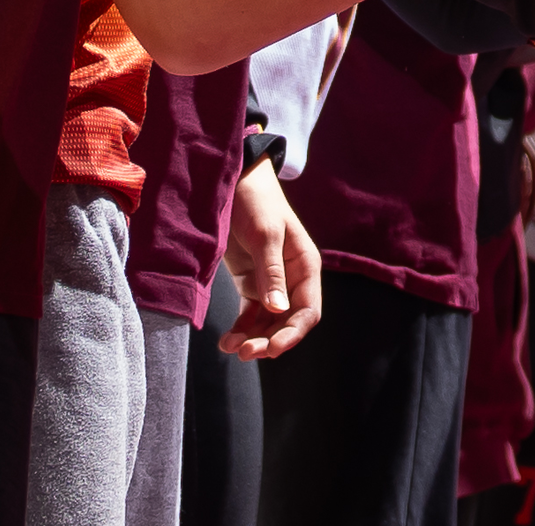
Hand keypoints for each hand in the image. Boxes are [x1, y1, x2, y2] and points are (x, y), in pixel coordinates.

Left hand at [220, 160, 321, 358]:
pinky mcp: (251, 282)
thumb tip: (279, 309)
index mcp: (305, 265)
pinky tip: (226, 340)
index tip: (271, 349)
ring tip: (230, 347)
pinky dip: (241, 330)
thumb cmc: (255, 201)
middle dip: (268, 340)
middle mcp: (291, 277)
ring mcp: (270, 281)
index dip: (292, 333)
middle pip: (287, 322)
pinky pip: (251, 315)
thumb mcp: (264, 234)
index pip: (307, 310)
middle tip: (244, 353)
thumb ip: (271, 271)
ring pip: (268, 323)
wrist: (233, 180)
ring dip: (253, 339)